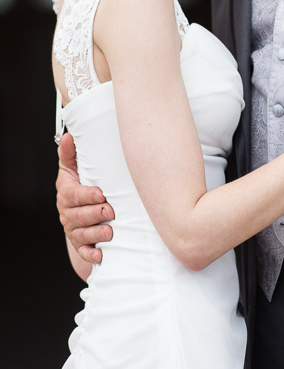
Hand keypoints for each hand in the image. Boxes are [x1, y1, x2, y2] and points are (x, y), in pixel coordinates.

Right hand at [56, 133, 113, 262]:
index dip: (87, 195)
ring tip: (109, 232)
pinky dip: (91, 254)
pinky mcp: (80, 244)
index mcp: (67, 193)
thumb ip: (71, 153)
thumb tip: (69, 135)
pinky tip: (100, 254)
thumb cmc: (79, 184)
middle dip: (94, 214)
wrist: (80, 209)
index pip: (74, 195)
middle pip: (78, 216)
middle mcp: (68, 213)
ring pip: (82, 234)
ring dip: (95, 234)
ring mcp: (73, 230)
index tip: (101, 194)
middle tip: (110, 211)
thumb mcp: (73, 167)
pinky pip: (83, 251)